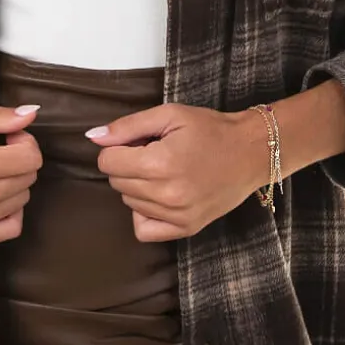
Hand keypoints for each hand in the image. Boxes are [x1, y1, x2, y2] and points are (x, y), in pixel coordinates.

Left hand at [86, 104, 265, 241]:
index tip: (140, 142)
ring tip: (165, 171)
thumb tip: (93, 137)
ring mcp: (177, 216)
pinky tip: (160, 196)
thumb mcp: (169, 115)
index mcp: (160, 163)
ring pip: (128, 202)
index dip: (118, 147)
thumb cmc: (210, 129)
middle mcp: (167, 194)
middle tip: (155, 153)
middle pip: (116, 182)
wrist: (251, 153)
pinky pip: (143, 230)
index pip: (107, 162)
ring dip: (138, 186)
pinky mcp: (186, 229)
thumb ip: (127, 127)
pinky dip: (144, 213)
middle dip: (127, 165)